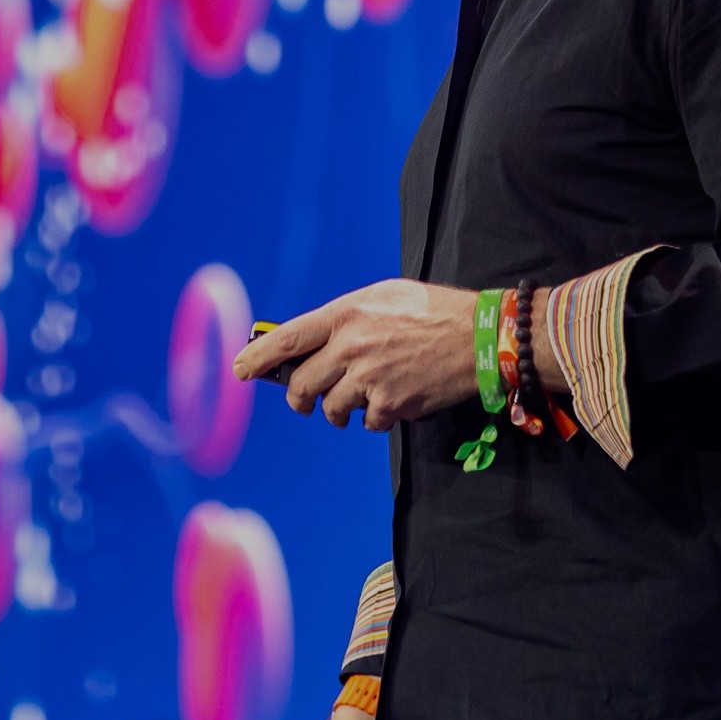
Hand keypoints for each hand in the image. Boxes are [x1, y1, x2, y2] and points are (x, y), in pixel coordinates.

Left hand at [232, 280, 480, 432]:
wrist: (480, 336)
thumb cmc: (433, 312)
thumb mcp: (384, 297)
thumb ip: (347, 318)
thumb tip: (315, 342)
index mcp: (345, 314)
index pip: (288, 339)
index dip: (258, 357)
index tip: (240, 370)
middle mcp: (351, 345)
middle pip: (302, 384)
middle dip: (299, 398)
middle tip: (304, 402)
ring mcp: (369, 377)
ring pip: (332, 407)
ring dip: (340, 409)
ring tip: (362, 397)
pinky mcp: (390, 404)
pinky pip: (368, 422)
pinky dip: (377, 417)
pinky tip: (395, 399)